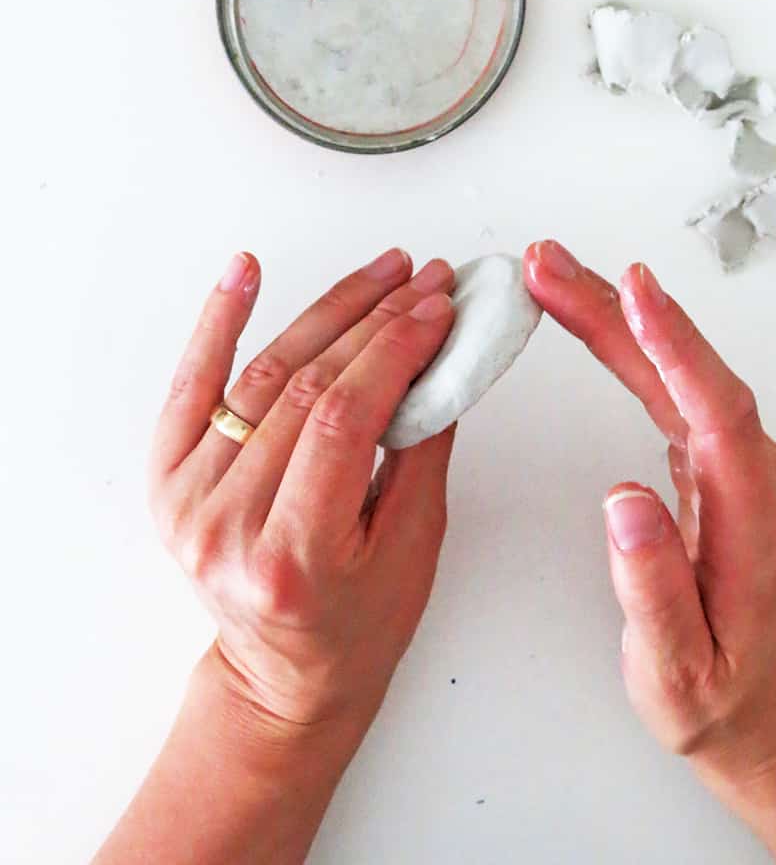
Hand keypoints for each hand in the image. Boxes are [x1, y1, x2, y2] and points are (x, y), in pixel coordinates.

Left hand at [151, 247, 456, 732]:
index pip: (343, 419)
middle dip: (376, 321)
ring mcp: (187, 500)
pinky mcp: (169, 477)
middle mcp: (226, 527)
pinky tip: (246, 271)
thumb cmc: (357, 623)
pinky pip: (193, 385)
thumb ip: (422, 445)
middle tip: (425, 280)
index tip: (438, 308)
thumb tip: (439, 353)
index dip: (396, 349)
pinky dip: (219, 321)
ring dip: (328, 312)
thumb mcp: (414, 545)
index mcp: (290, 557)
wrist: (283, 672)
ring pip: (263, 375)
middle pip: (305, 389)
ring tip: (381, 273)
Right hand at [523, 239, 775, 792]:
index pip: (721, 414)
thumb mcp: (675, 670)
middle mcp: (761, 479)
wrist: (764, 709)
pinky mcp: (721, 461)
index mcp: (758, 523)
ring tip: (551, 277)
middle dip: (619, 313)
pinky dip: (628, 348)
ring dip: (615, 320)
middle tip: (549, 266)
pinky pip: (673, 389)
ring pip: (678, 374)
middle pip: (691, 376)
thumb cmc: (718, 697)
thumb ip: (652, 586)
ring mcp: (744, 466)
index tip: (634, 290)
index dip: (675, 346)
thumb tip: (622, 498)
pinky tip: (594, 318)